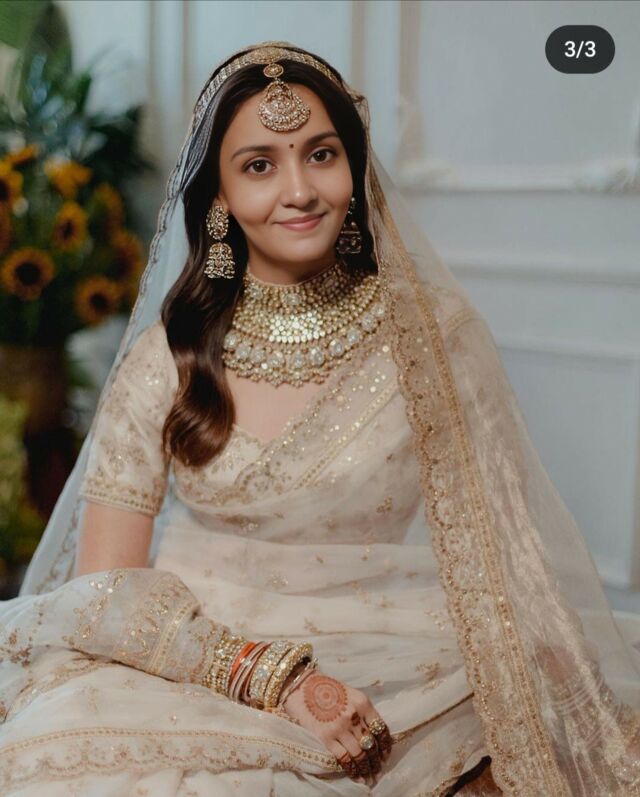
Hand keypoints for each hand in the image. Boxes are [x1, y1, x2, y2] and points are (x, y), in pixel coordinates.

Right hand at [280, 669, 392, 785]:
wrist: (300, 686)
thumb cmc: (325, 687)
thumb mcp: (349, 693)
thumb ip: (361, 711)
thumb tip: (372, 735)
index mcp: (362, 702)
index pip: (381, 729)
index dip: (385, 747)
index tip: (385, 756)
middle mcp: (354, 715)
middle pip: (372, 744)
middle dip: (377, 762)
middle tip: (378, 771)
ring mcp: (340, 727)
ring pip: (360, 754)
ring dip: (367, 769)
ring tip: (369, 778)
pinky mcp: (325, 737)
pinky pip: (344, 758)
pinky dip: (353, 769)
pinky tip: (357, 775)